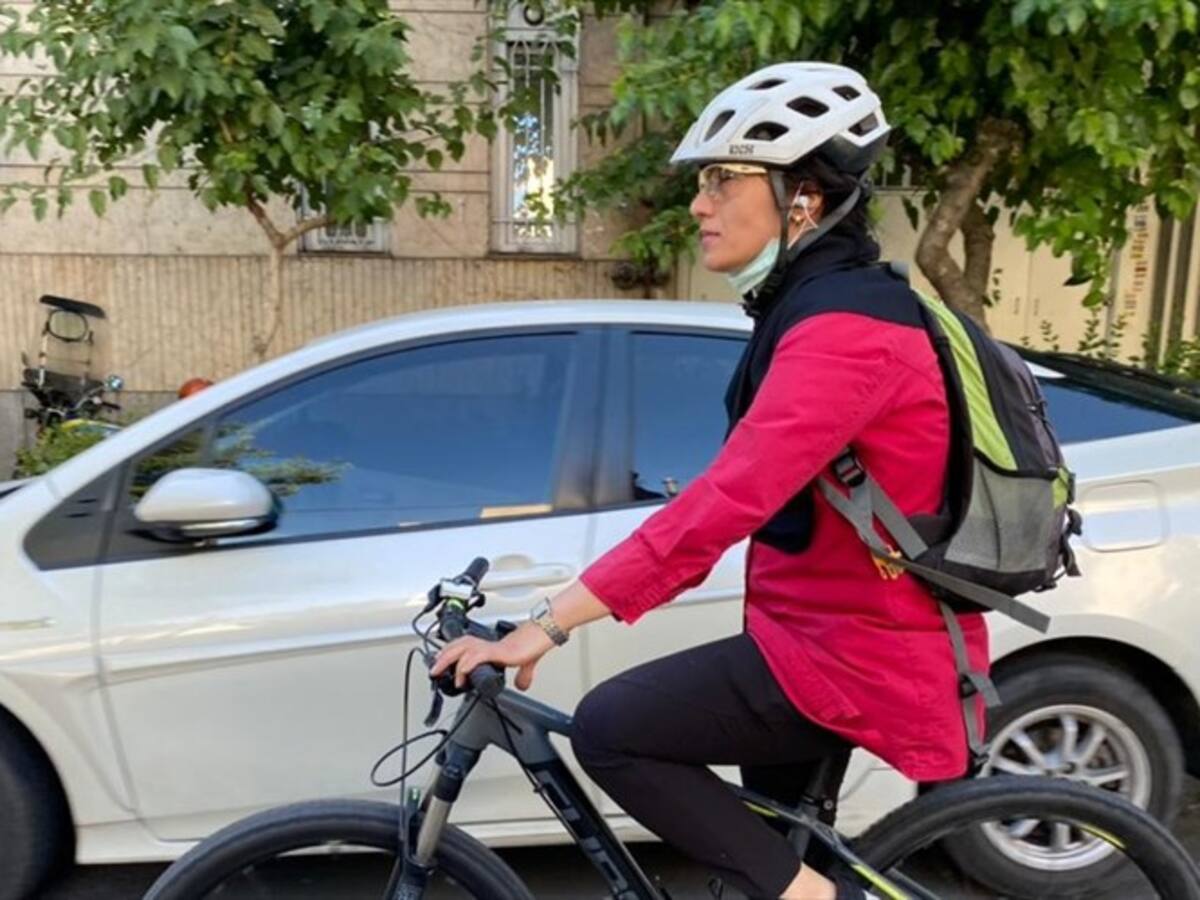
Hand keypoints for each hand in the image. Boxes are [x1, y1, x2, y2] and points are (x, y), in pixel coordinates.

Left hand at [431, 621, 556, 691]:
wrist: (543, 635)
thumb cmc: (533, 644)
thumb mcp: (525, 663)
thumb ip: (522, 674)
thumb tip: (522, 684)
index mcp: (490, 647)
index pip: (465, 647)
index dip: (451, 654)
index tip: (442, 664)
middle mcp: (487, 645)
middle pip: (458, 646)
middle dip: (442, 657)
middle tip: (432, 670)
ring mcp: (491, 648)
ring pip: (462, 649)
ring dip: (448, 659)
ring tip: (439, 670)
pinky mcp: (498, 652)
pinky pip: (477, 656)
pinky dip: (467, 664)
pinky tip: (461, 673)